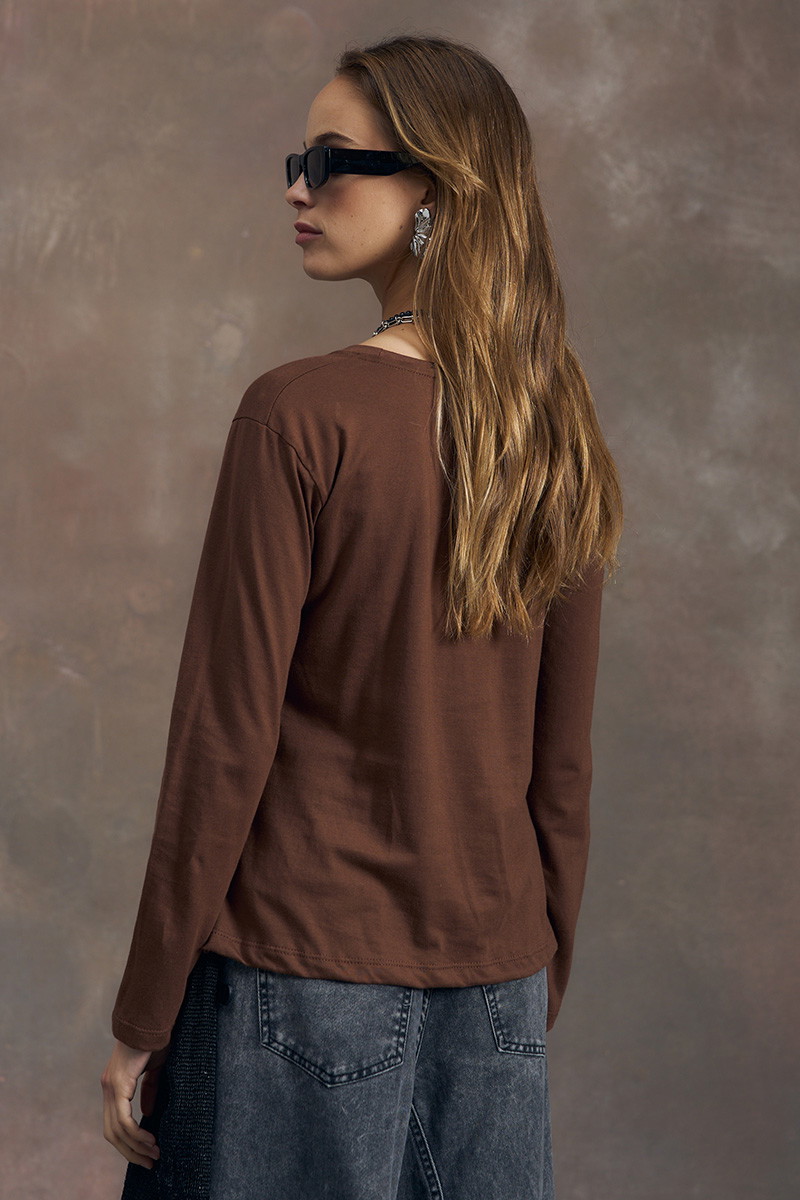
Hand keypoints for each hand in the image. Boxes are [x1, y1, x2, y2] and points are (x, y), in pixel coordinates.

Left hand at [101, 1038, 170, 1167]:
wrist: (150, 1020)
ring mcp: (110, 1088)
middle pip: (112, 1133)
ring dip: (135, 1147)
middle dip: (130, 1152)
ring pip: (117, 1131)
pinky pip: (124, 1120)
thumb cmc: (154, 1040)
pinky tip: (150, 1140)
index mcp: (114, 1085)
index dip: (128, 1142)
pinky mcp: (118, 1086)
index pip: (114, 1123)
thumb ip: (148, 1090)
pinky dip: (137, 1135)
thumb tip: (146, 1115)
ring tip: (154, 1154)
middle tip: (150, 1163)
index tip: (145, 1153)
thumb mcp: (153, 1069)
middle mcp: (107, 1088)